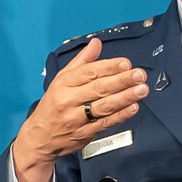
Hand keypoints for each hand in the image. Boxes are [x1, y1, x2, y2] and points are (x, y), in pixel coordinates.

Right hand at [11, 39, 149, 181]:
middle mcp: (68, 100)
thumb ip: (81, 62)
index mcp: (63, 84)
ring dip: (125, 97)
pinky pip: (105, 123)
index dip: (109, 67)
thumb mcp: (61, 80)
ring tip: (141, 89)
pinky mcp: (84, 134)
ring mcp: (76, 119)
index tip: (126, 63)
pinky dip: (120, 116)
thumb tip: (96, 43)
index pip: (88, 73)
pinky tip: (133, 107)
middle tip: (139, 74)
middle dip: (121, 80)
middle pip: (98, 88)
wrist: (39, 138)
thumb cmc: (52, 106)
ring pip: (103, 106)